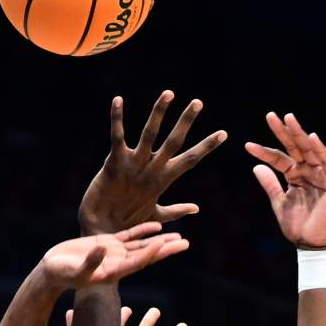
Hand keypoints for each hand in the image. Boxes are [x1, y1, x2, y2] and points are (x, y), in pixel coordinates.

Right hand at [41, 223, 188, 290]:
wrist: (52, 270)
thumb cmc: (61, 274)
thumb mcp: (75, 271)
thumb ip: (89, 263)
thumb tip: (101, 250)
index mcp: (113, 272)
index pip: (137, 261)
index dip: (151, 253)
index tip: (164, 244)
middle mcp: (119, 262)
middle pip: (147, 254)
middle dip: (166, 249)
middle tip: (186, 244)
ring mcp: (115, 253)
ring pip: (143, 245)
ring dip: (160, 241)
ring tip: (179, 237)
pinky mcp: (108, 243)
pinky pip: (130, 236)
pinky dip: (143, 231)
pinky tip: (157, 226)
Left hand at [79, 91, 226, 234]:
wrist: (101, 232)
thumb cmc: (127, 222)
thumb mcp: (156, 214)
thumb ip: (176, 210)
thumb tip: (196, 209)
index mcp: (163, 179)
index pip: (190, 159)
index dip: (206, 146)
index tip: (224, 133)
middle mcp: (151, 170)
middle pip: (174, 142)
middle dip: (186, 121)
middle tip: (198, 102)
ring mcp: (134, 166)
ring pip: (150, 134)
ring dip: (159, 112)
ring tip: (168, 93)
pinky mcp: (114, 163)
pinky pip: (117, 136)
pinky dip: (117, 118)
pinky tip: (118, 99)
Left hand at [245, 112, 325, 247]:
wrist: (312, 244)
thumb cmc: (297, 226)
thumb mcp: (279, 202)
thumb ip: (269, 184)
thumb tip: (255, 166)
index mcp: (295, 176)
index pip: (279, 158)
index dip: (264, 151)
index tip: (247, 145)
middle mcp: (308, 172)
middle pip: (294, 148)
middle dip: (283, 132)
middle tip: (270, 115)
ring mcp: (321, 176)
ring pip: (309, 150)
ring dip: (299, 133)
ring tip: (288, 119)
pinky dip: (320, 149)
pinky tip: (311, 137)